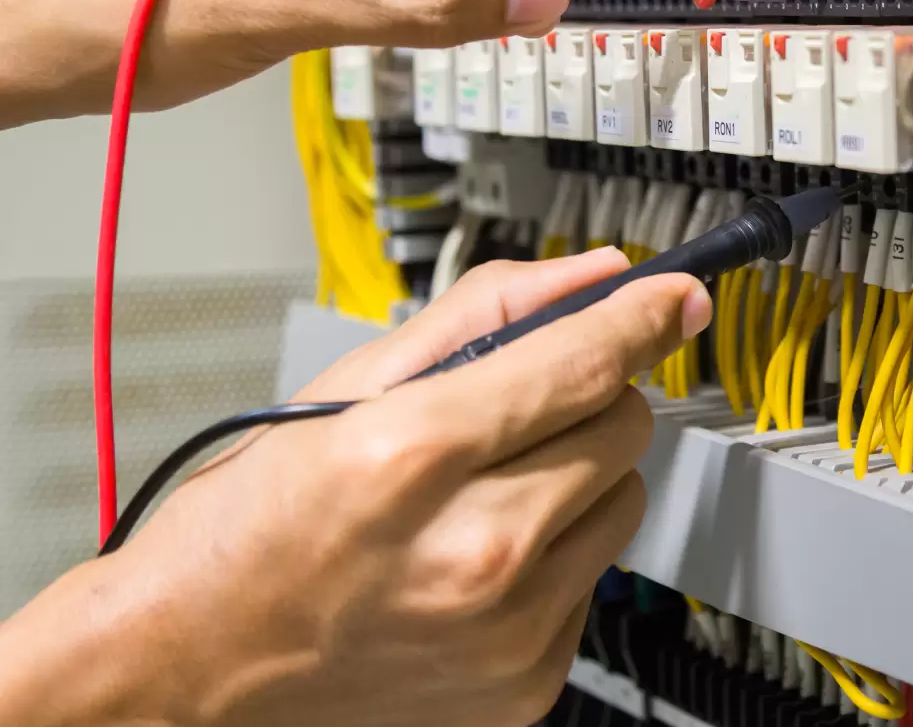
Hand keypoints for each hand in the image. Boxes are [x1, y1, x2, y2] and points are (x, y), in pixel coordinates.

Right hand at [0, 250, 709, 726]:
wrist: (187, 675)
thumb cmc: (248, 533)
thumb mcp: (344, 389)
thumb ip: (483, 315)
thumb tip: (593, 276)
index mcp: (414, 457)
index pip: (583, 362)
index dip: (644, 315)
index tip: (677, 295)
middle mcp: (473, 550)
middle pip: (624, 427)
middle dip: (589, 400)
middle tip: (519, 411)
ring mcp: (506, 629)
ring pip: (625, 499)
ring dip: (580, 478)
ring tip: (488, 490)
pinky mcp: (526, 682)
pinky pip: (596, 577)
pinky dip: (557, 553)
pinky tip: (480, 557)